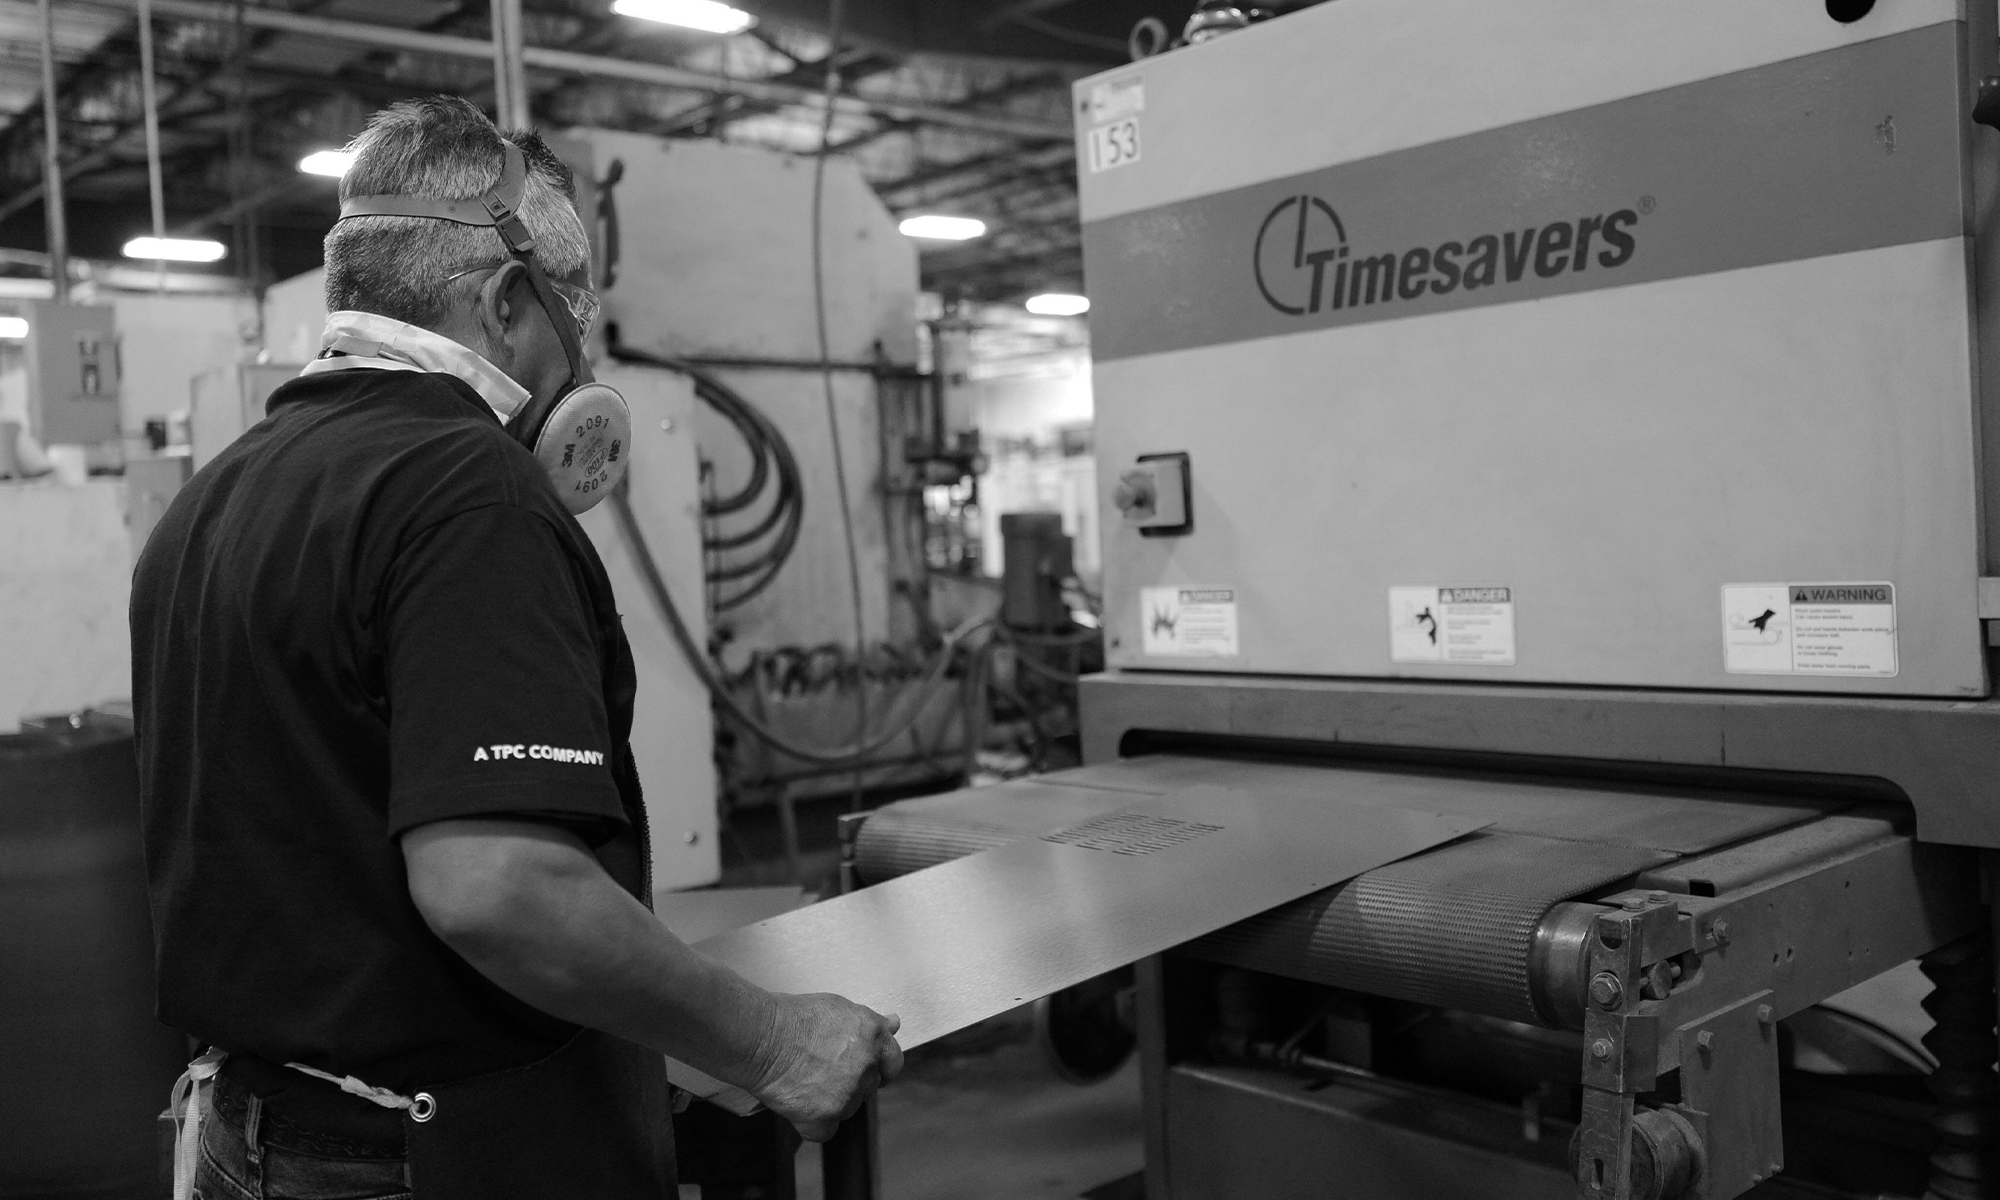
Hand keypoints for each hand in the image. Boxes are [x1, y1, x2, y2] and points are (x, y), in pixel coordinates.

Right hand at [750, 992, 903, 1141]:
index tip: (865, 1068)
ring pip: (847, 1109)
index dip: (878, 1066)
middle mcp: (866, 1067)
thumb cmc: (792, 1018)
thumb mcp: (839, 1008)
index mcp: (873, 1036)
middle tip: (822, 1069)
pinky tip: (799, 1103)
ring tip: (804, 1080)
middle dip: (850, 1082)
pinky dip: (812, 1123)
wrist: (760, 1037)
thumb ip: (870, 1022)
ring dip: (831, 1101)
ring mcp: (847, 1095)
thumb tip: (893, 1024)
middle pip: (868, 1088)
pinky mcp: (824, 1118)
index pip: (893, 1062)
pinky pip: (826, 1131)